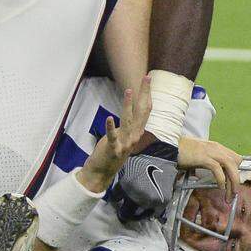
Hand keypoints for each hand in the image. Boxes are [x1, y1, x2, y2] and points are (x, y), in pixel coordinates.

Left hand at [77, 75, 151, 192]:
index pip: (145, 110)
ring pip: (128, 121)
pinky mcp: (113, 148)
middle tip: (146, 78)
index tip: (148, 79)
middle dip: (144, 94)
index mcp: (137, 132)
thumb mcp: (123, 137)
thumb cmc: (112, 152)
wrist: (102, 172)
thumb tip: (130, 112)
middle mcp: (134, 136)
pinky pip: (113, 136)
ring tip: (128, 91)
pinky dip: (111, 127)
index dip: (147, 94)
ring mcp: (125, 143)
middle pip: (142, 112)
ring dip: (128, 106)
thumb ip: (128, 126)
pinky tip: (109, 117)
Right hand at [178, 137, 241, 200]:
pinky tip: (220, 187)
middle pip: (236, 162)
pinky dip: (221, 179)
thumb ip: (200, 163)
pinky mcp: (204, 158)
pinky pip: (218, 169)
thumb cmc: (179, 151)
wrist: (168, 145)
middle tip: (234, 193)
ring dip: (233, 182)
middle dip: (236, 179)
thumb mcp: (195, 156)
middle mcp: (216, 148)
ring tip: (230, 194)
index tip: (232, 182)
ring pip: (231, 166)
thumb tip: (197, 175)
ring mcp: (211, 152)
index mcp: (215, 147)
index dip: (235, 170)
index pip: (234, 158)